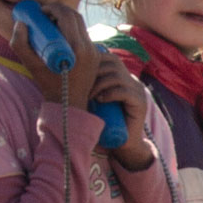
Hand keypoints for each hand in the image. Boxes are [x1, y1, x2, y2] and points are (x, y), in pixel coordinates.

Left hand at [73, 41, 155, 169]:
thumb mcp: (94, 100)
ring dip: (99, 84)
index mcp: (123, 76)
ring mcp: (138, 91)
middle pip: (113, 62)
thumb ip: (87, 86)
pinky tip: (101, 101)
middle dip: (94, 71)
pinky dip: (110, 94)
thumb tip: (62, 71)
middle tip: (82, 85)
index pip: (109, 58)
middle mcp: (132, 80)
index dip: (93, 59)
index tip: (77, 70)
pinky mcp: (140, 103)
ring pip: (116, 76)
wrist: (123, 145)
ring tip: (90, 96)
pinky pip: (124, 91)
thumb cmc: (105, 123)